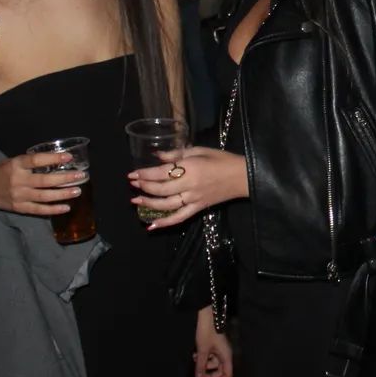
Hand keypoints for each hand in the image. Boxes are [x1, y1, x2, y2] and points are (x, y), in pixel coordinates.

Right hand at [0, 151, 85, 216]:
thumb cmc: (3, 171)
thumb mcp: (15, 161)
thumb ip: (33, 163)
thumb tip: (59, 160)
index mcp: (16, 165)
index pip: (36, 160)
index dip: (53, 158)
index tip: (69, 157)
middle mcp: (18, 180)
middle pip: (44, 181)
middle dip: (64, 179)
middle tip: (81, 176)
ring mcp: (19, 195)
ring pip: (44, 196)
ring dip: (63, 194)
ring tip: (77, 191)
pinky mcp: (19, 207)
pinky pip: (39, 210)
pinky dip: (53, 209)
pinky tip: (66, 207)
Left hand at [131, 147, 247, 227]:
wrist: (242, 177)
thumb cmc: (222, 159)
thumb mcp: (199, 150)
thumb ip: (176, 154)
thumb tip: (156, 156)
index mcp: (190, 168)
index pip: (162, 173)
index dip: (145, 174)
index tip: (132, 174)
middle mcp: (190, 185)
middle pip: (161, 189)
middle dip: (144, 187)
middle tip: (133, 184)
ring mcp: (194, 199)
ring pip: (167, 205)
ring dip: (149, 204)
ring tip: (136, 201)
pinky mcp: (198, 208)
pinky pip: (179, 218)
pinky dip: (165, 223)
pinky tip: (152, 226)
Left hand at [194, 306, 233, 376]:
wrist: (207, 315)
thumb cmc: (207, 332)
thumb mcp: (202, 351)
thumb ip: (201, 366)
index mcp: (226, 356)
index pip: (227, 375)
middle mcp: (225, 354)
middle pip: (220, 370)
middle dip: (208, 373)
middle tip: (198, 373)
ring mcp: (220, 349)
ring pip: (214, 363)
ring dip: (204, 363)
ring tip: (195, 358)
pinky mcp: (215, 345)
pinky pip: (211, 356)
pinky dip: (204, 357)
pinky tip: (196, 353)